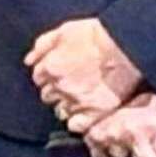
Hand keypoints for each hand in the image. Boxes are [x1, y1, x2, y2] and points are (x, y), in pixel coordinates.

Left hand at [32, 16, 148, 132]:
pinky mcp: (96, 111)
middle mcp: (59, 86)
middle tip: (74, 86)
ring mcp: (77, 100)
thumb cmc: (98, 35)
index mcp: (50, 67)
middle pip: (48, 96)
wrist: (127, 46)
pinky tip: (85, 116)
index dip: (50, 77)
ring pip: (61, 112)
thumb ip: (42, 45)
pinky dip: (78, 122)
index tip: (61, 76)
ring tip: (82, 99)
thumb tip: (29, 60)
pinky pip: (77, 126)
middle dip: (57, 92)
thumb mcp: (65, 30)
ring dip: (68, 107)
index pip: (39, 79)